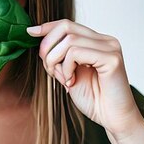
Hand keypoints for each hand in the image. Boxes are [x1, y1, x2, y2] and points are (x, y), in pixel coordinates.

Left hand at [27, 19, 143, 139]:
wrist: (113, 119)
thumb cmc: (94, 100)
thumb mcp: (69, 75)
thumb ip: (60, 59)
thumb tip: (41, 43)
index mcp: (96, 42)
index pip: (68, 24)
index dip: (47, 27)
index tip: (30, 32)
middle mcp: (106, 40)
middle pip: (66, 27)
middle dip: (48, 47)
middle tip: (50, 69)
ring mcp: (110, 47)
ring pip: (68, 41)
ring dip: (56, 61)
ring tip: (63, 79)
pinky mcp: (112, 59)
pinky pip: (76, 53)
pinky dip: (67, 68)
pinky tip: (71, 82)